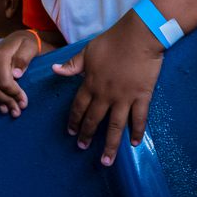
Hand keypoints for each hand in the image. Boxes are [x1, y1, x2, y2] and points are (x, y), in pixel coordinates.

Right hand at [0, 31, 44, 116]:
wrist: (17, 39)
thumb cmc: (26, 44)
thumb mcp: (30, 47)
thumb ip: (24, 59)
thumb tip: (16, 75)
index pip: (4, 82)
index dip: (15, 95)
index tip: (24, 103)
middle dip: (6, 102)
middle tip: (17, 111)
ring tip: (7, 109)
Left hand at [52, 9, 163, 165]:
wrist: (139, 36)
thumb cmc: (113, 41)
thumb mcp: (88, 51)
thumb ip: (73, 65)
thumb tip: (55, 70)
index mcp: (91, 83)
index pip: (78, 107)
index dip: (73, 120)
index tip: (70, 132)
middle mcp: (105, 95)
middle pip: (94, 120)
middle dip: (86, 135)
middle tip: (82, 147)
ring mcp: (124, 98)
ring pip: (115, 126)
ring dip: (110, 145)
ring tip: (106, 160)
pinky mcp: (142, 96)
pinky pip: (139, 118)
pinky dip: (137, 132)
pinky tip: (134, 144)